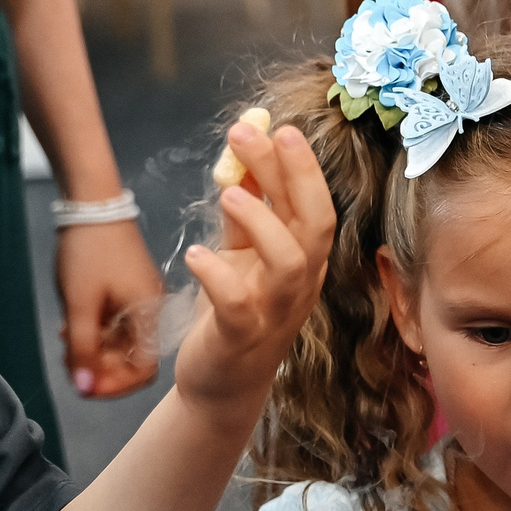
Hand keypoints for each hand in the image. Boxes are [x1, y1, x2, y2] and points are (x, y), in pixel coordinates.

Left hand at [55, 221, 164, 397]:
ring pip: (119, 342)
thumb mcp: (80, 305)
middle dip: (98, 367)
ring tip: (64, 344)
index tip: (85, 386)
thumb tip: (84, 388)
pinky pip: (115, 324)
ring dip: (92, 350)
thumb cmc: (88, 252)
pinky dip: (94, 332)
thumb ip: (83, 350)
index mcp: (149, 316)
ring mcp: (140, 300)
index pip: (144, 371)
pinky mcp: (128, 290)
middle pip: (130, 358)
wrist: (92, 202)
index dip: (116, 386)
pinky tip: (69, 327)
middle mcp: (151, 311)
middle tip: (67, 363)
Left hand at [173, 119, 335, 422]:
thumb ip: (245, 213)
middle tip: (253, 134)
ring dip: (261, 221)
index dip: (299, 165)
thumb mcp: (241, 256)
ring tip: (228, 192)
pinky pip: (239, 304)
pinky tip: (196, 254)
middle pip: (314, 224)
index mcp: (304, 259)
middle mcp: (300, 283)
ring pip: (289, 263)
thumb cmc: (235, 314)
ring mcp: (276, 312)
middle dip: (291, 175)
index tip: (274, 126)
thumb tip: (241, 158)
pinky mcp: (242, 337)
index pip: (313, 204)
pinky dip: (217, 274)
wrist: (222, 385)